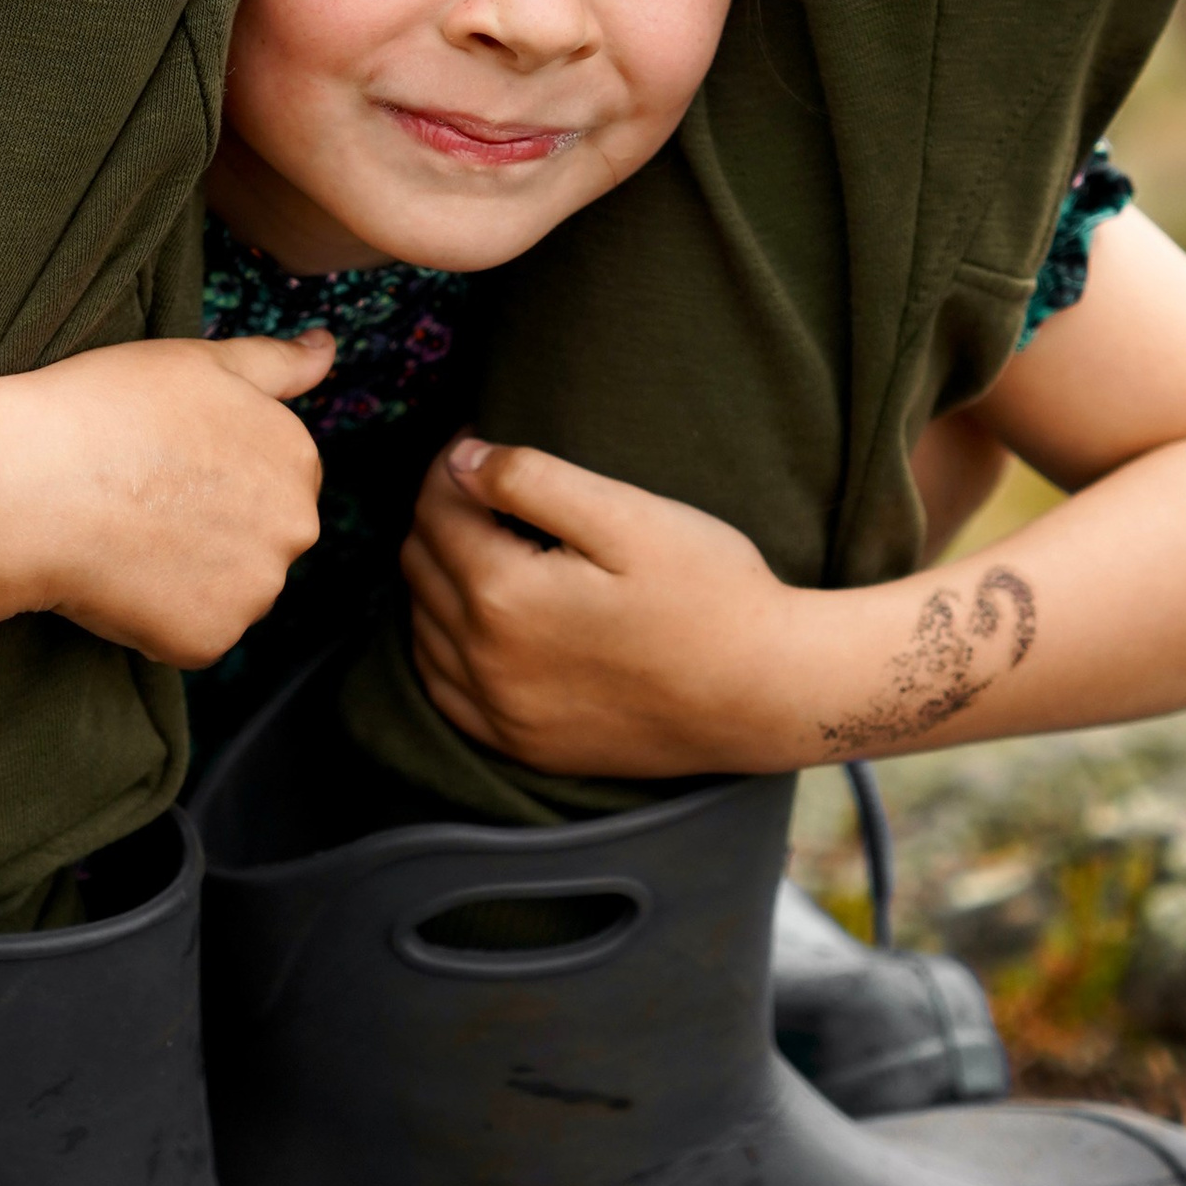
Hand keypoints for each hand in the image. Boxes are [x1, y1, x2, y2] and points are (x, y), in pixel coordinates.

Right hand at [0, 330, 332, 667]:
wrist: (30, 482)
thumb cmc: (106, 408)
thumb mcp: (198, 361)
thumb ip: (276, 362)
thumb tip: (328, 349)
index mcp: (297, 457)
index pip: (274, 478)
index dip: (214, 472)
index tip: (165, 464)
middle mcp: (294, 528)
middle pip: (260, 539)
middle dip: (214, 529)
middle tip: (143, 505)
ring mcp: (255, 590)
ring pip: (228, 591)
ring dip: (188, 577)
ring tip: (126, 540)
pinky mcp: (209, 640)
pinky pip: (190, 635)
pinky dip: (157, 620)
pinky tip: (117, 581)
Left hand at [400, 432, 807, 776]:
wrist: (765, 693)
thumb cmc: (709, 593)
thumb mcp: (627, 516)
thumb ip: (532, 480)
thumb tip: (461, 461)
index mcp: (503, 593)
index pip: (437, 509)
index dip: (453, 463)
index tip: (481, 439)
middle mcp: (484, 660)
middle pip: (420, 563)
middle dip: (441, 513)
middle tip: (485, 486)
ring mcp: (499, 712)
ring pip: (421, 625)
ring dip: (437, 576)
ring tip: (485, 542)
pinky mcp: (520, 745)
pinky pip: (442, 689)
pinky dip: (442, 645)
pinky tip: (475, 620)